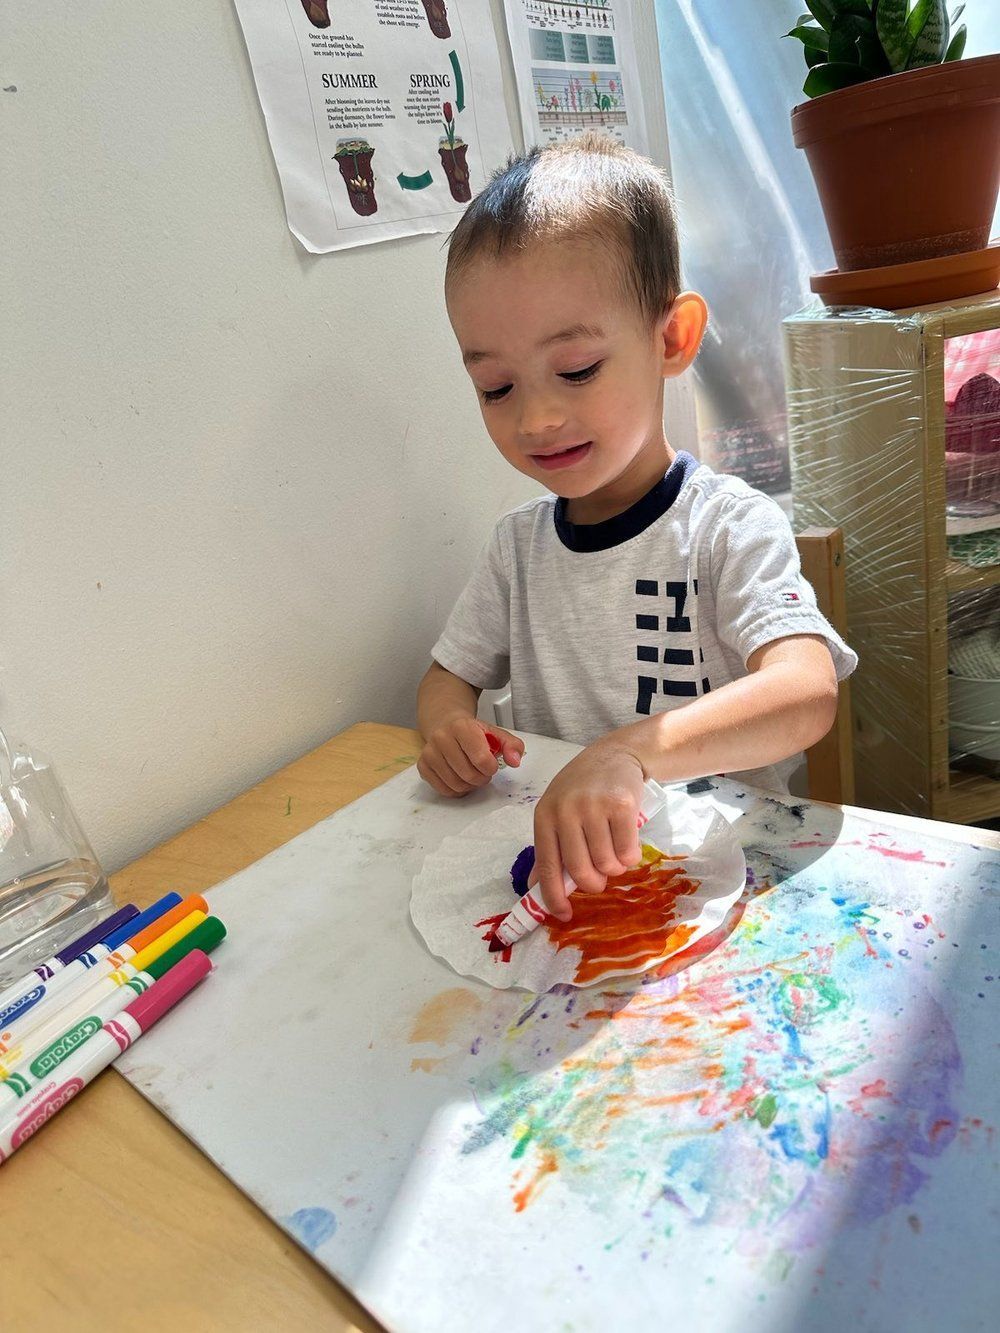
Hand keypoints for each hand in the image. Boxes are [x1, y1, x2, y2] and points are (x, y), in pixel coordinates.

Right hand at [417, 718, 523, 796]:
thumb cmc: (472, 733)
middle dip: (481, 778)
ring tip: (472, 773)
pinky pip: (444, 790)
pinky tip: (460, 778)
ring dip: (469, 785)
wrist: (446, 725)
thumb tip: (515, 761)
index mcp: (461, 727)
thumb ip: (512, 745)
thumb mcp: (496, 734)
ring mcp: (430, 753)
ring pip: (456, 785)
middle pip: (469, 775)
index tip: (491, 764)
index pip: (481, 759)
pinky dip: (456, 789)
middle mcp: (442, 738)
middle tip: (483, 771)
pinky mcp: (423, 766)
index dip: (491, 768)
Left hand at [531, 743, 645, 919]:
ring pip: (606, 864)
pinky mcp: (622, 805)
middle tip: (600, 878)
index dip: (554, 896)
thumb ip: (550, 846)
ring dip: (614, 869)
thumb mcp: (558, 810)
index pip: (546, 865)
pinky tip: (628, 845)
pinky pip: (628, 852)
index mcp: (545, 815)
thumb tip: (535, 887)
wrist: (615, 754)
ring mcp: (594, 807)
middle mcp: (566, 810)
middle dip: (593, 884)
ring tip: (615, 855)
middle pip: (580, 870)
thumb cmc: (584, 788)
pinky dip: (630, 858)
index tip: (564, 915)